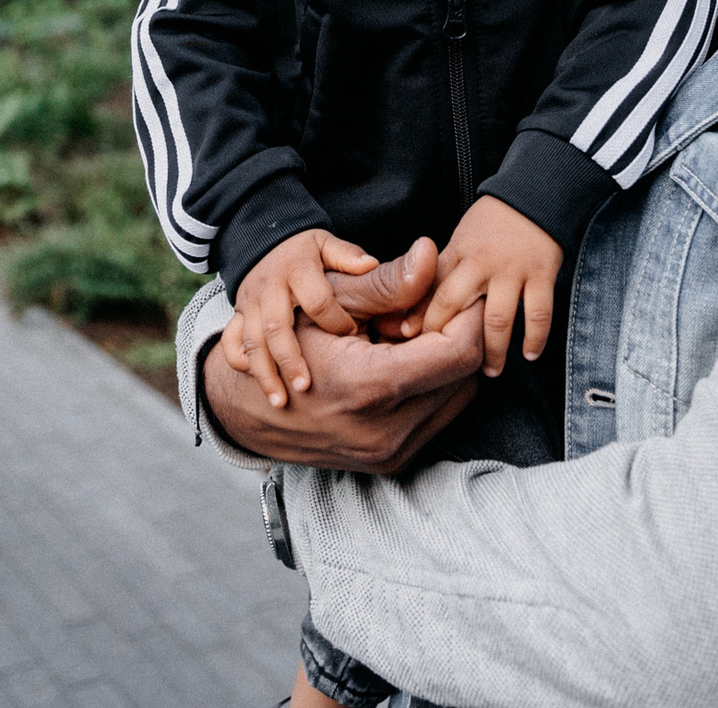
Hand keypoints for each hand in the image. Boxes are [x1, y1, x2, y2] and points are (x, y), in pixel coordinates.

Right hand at [203, 238, 484, 473]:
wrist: (249, 410)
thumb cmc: (287, 344)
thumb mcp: (331, 302)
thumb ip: (387, 281)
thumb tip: (431, 254)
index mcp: (369, 387)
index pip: (460, 352)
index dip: (467, 316)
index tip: (459, 293)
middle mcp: (386, 432)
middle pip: (467, 376)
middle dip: (459, 337)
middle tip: (432, 311)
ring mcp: (390, 453)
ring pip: (458, 398)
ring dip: (447, 364)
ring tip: (413, 339)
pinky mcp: (392, 463)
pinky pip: (438, 417)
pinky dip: (432, 387)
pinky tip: (404, 365)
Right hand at [225, 228, 378, 407]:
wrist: (261, 241)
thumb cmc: (304, 251)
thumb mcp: (325, 245)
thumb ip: (347, 256)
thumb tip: (370, 265)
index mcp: (297, 269)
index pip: (317, 300)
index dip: (336, 321)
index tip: (354, 335)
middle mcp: (269, 288)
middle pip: (276, 327)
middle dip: (289, 359)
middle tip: (305, 387)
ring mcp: (250, 304)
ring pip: (252, 342)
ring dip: (265, 373)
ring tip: (280, 401)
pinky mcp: (238, 315)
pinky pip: (231, 343)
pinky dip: (240, 364)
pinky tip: (256, 386)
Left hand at [410, 197, 561, 378]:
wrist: (534, 195)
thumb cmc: (491, 225)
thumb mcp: (459, 241)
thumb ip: (441, 275)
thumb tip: (412, 313)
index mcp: (457, 252)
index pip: (431, 288)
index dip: (418, 317)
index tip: (406, 340)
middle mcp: (482, 261)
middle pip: (456, 303)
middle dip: (448, 336)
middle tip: (445, 368)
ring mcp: (513, 268)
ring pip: (498, 318)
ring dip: (494, 350)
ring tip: (490, 372)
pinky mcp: (542, 273)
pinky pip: (539, 312)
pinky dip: (535, 337)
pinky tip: (530, 354)